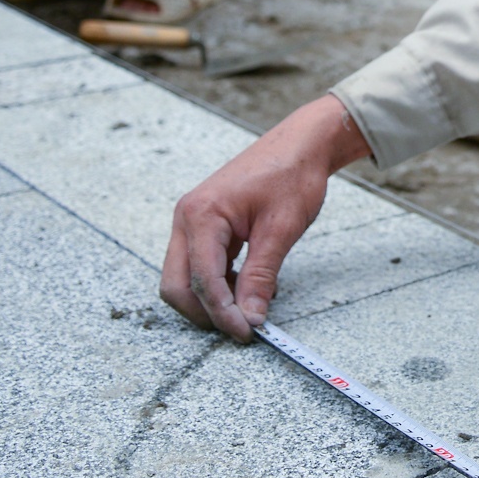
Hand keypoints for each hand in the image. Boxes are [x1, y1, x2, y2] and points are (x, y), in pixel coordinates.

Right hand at [161, 95, 372, 339]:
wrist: (301, 144)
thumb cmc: (292, 176)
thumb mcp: (280, 230)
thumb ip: (261, 276)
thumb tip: (250, 317)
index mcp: (202, 215)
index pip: (202, 280)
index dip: (223, 313)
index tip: (248, 333)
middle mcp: (187, 218)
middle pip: (177, 285)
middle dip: (205, 312)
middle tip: (243, 327)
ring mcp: (191, 221)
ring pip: (185, 277)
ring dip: (212, 299)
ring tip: (252, 303)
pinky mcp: (203, 224)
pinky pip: (199, 264)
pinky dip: (218, 283)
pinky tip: (249, 284)